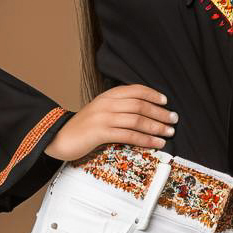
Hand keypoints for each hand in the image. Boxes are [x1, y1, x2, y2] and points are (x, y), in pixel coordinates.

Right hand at [43, 84, 177, 160]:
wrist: (58, 137)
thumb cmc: (82, 127)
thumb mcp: (100, 111)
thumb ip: (118, 108)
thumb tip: (143, 112)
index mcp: (107, 96)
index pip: (135, 90)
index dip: (152, 94)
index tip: (166, 101)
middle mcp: (106, 104)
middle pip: (139, 105)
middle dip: (160, 112)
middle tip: (174, 119)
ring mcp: (103, 117)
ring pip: (136, 119)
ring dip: (156, 126)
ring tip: (169, 132)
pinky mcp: (100, 133)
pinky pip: (129, 135)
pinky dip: (146, 139)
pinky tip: (156, 143)